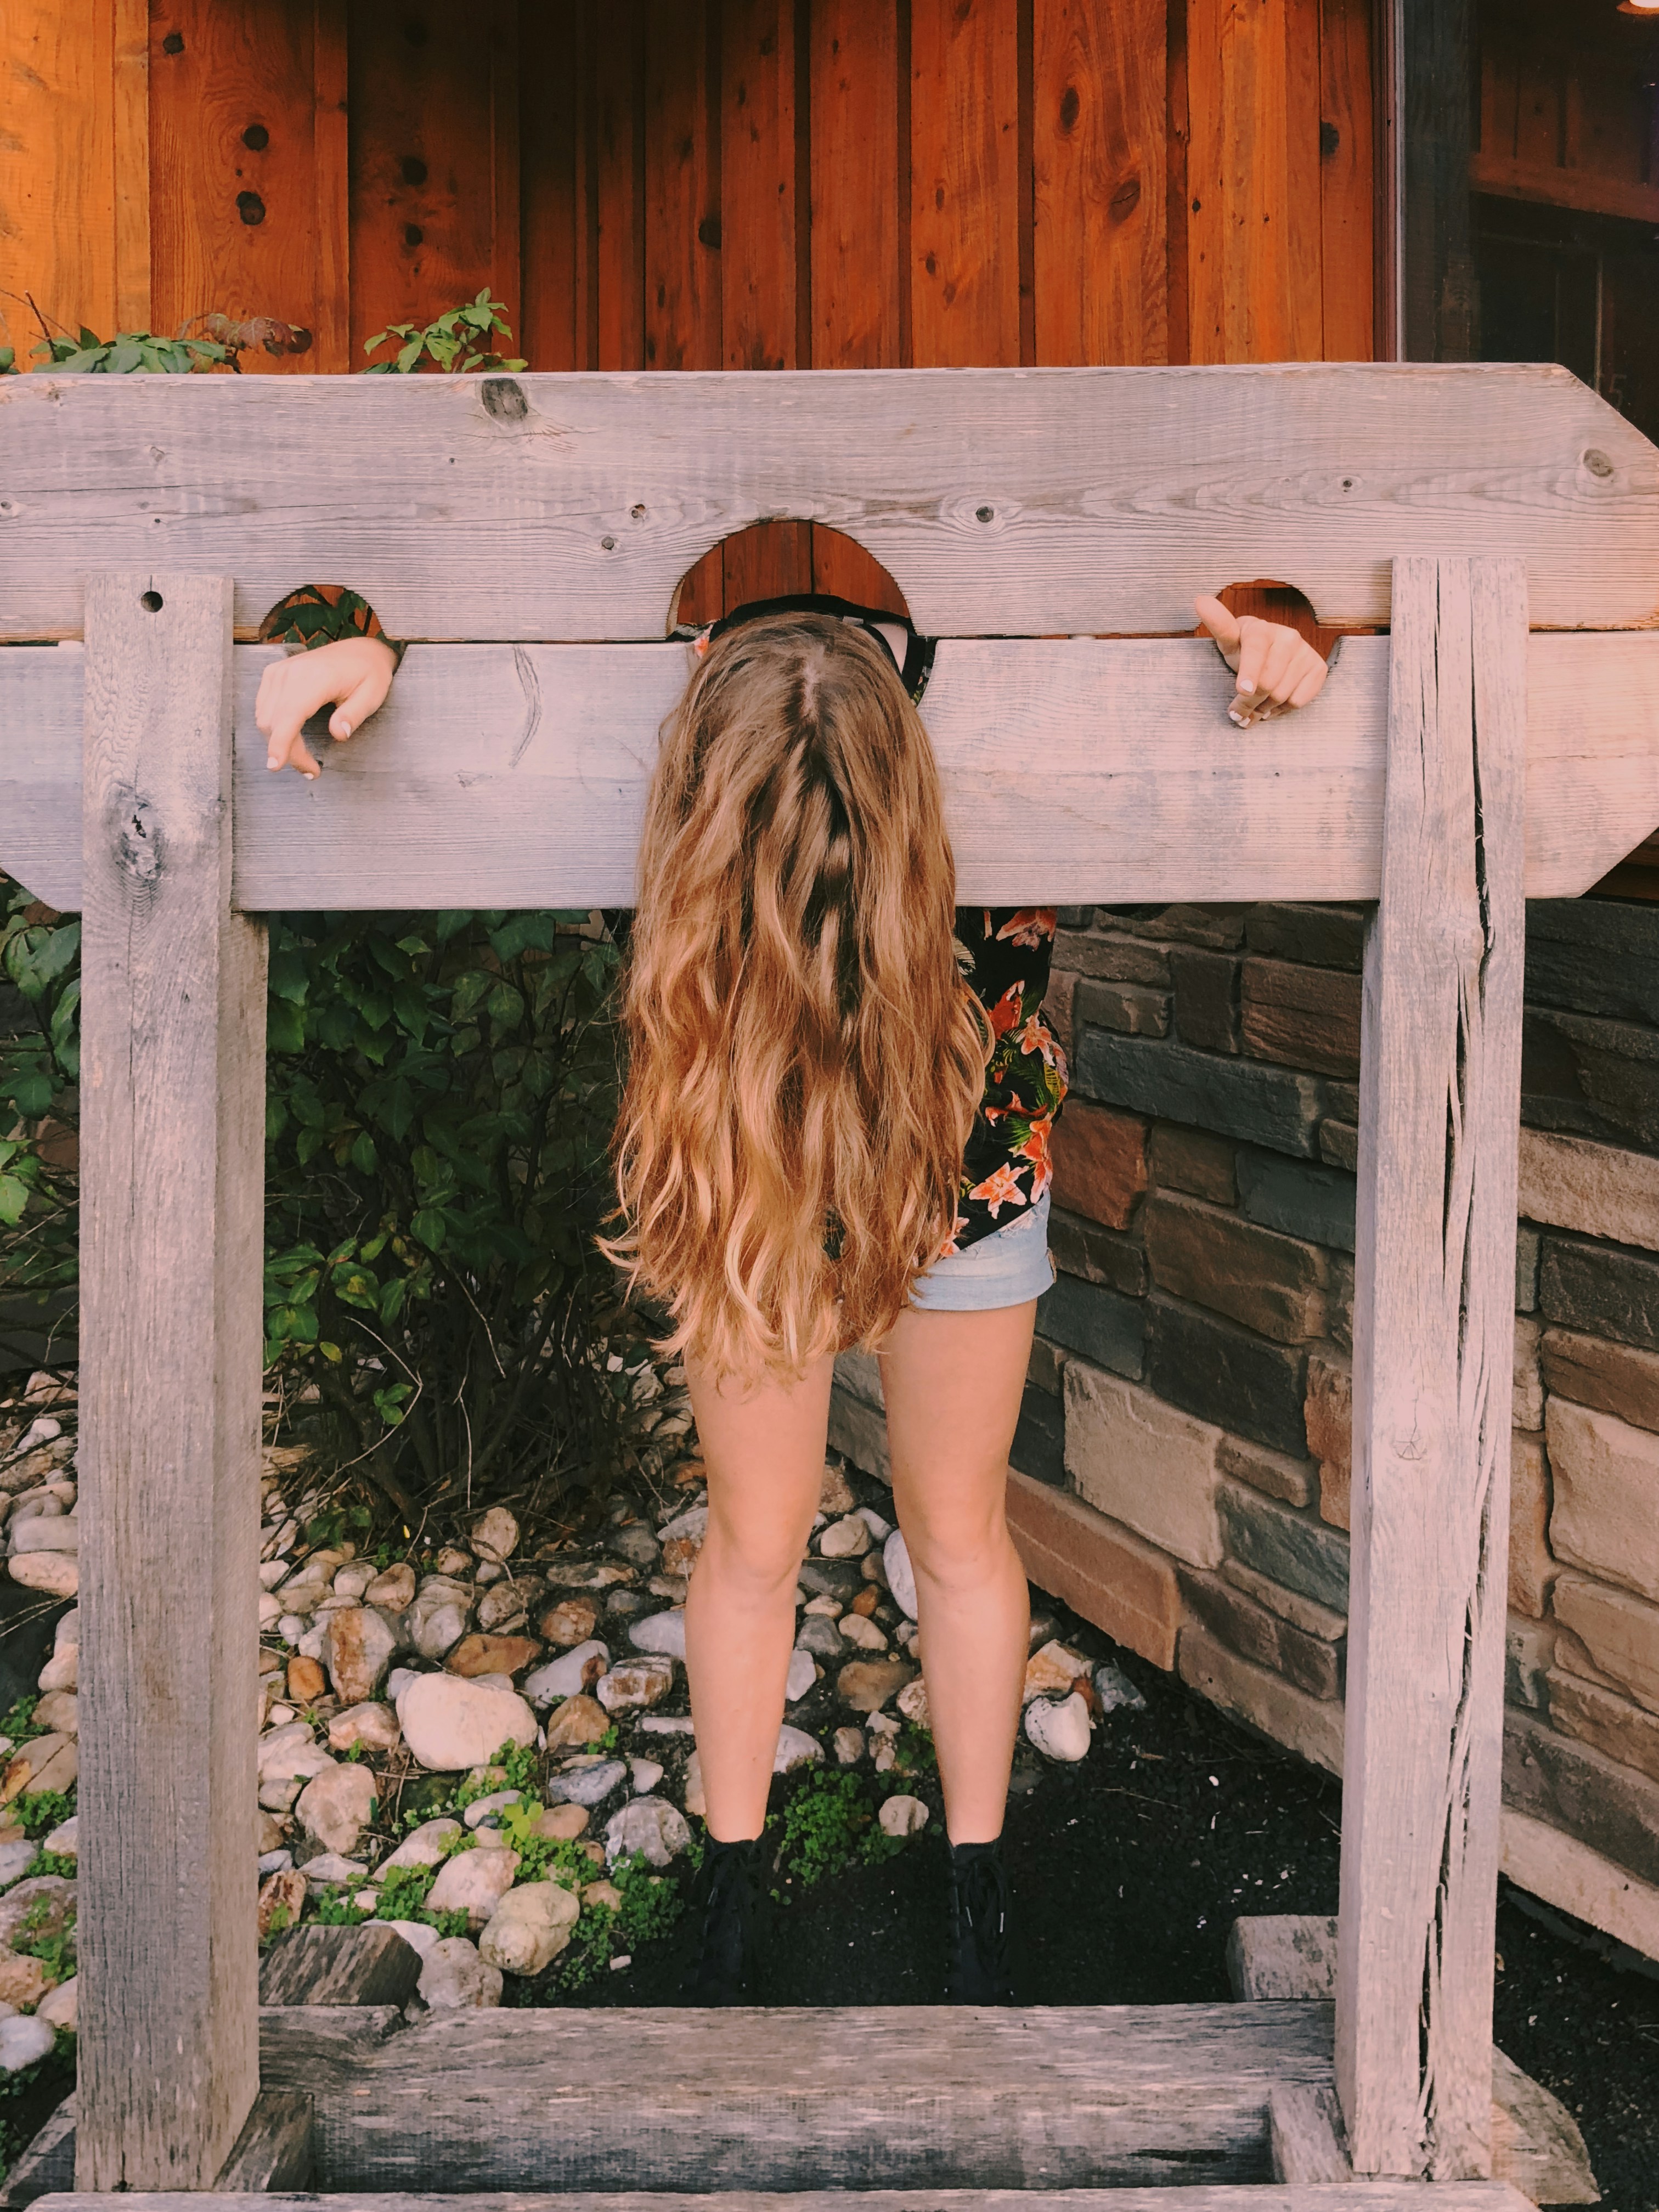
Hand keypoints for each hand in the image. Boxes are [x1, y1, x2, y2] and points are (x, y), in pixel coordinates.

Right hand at [255, 636, 396, 778]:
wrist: (361, 650)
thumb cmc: (369, 673)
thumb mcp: (372, 695)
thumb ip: (354, 715)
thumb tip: (338, 735)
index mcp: (315, 677)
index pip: (289, 714)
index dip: (280, 743)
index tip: (275, 766)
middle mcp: (291, 672)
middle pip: (274, 722)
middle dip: (288, 752)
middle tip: (311, 771)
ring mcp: (279, 671)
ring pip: (265, 718)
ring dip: (279, 742)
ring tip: (305, 758)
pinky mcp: (274, 674)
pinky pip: (263, 708)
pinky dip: (274, 728)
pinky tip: (292, 738)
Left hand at [1194, 594, 1327, 726]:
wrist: (1273, 653)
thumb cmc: (1244, 650)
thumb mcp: (1229, 641)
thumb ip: (1218, 626)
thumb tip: (1200, 600)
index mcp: (1261, 629)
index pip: (1256, 650)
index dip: (1249, 672)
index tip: (1243, 690)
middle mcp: (1288, 637)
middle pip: (1267, 683)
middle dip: (1248, 703)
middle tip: (1238, 711)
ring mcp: (1305, 652)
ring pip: (1282, 695)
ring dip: (1264, 708)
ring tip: (1256, 705)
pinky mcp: (1318, 668)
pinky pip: (1298, 701)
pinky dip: (1283, 709)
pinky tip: (1275, 701)